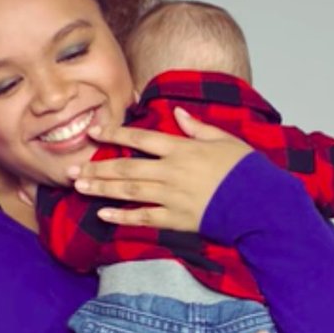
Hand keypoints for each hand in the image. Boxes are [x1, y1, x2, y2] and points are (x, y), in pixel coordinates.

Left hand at [70, 107, 252, 231]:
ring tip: (79, 187)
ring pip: (129, 192)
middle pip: (126, 169)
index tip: (93, 133)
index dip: (115, 135)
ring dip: (102, 189)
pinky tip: (103, 214)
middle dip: (97, 169)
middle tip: (71, 170)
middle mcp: (172, 172)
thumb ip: (197, 127)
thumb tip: (176, 113)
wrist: (261, 203)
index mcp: (182, 149)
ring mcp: (173, 197)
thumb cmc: (246, 169)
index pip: (140, 140)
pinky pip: (144, 218)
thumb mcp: (224, 139)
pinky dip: (122, 217)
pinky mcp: (178, 219)